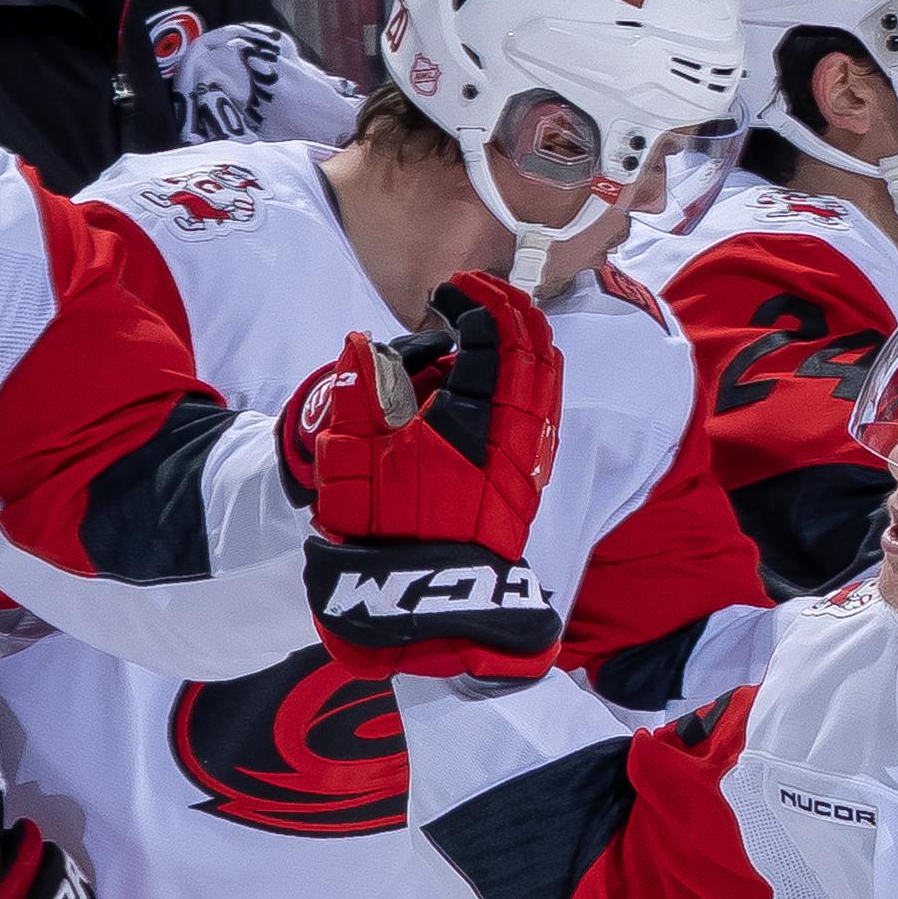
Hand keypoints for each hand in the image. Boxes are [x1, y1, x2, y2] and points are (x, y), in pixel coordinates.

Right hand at [286, 276, 567, 680]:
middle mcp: (512, 436)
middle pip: (534, 351)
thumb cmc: (378, 529)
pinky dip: (536, 378)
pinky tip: (513, 373)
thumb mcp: (348, 455)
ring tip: (499, 321)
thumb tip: (362, 343)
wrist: (417, 607)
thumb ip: (358, 390)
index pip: (492, 338)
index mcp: (471, 421)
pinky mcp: (528, 484)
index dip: (473, 302)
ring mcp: (527, 461)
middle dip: (509, 310)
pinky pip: (546, 413)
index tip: (447, 292)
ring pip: (549, 382)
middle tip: (476, 292)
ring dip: (528, 341)